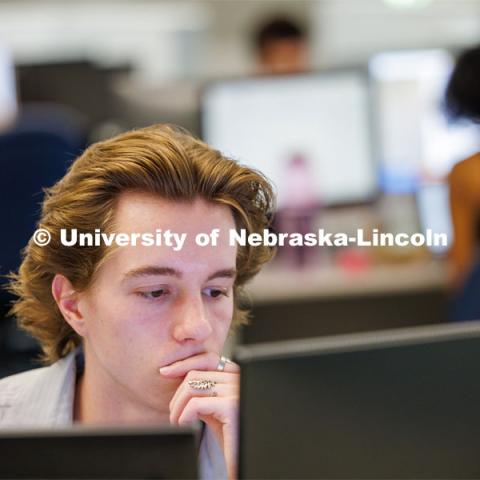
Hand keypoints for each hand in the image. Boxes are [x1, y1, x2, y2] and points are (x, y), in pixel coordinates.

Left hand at [160, 352, 239, 479]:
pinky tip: (184, 425)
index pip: (207, 359)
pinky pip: (195, 404)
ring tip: (177, 422)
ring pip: (192, 387)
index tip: (165, 372)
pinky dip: (183, 416)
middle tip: (173, 415)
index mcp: (238, 374)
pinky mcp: (232, 406)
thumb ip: (203, 391)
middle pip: (196, 374)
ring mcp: (236, 389)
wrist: (244, 458)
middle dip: (177, 395)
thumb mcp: (214, 408)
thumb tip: (178, 377)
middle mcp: (240, 377)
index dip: (184, 364)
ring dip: (177, 407)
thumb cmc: (230, 437)